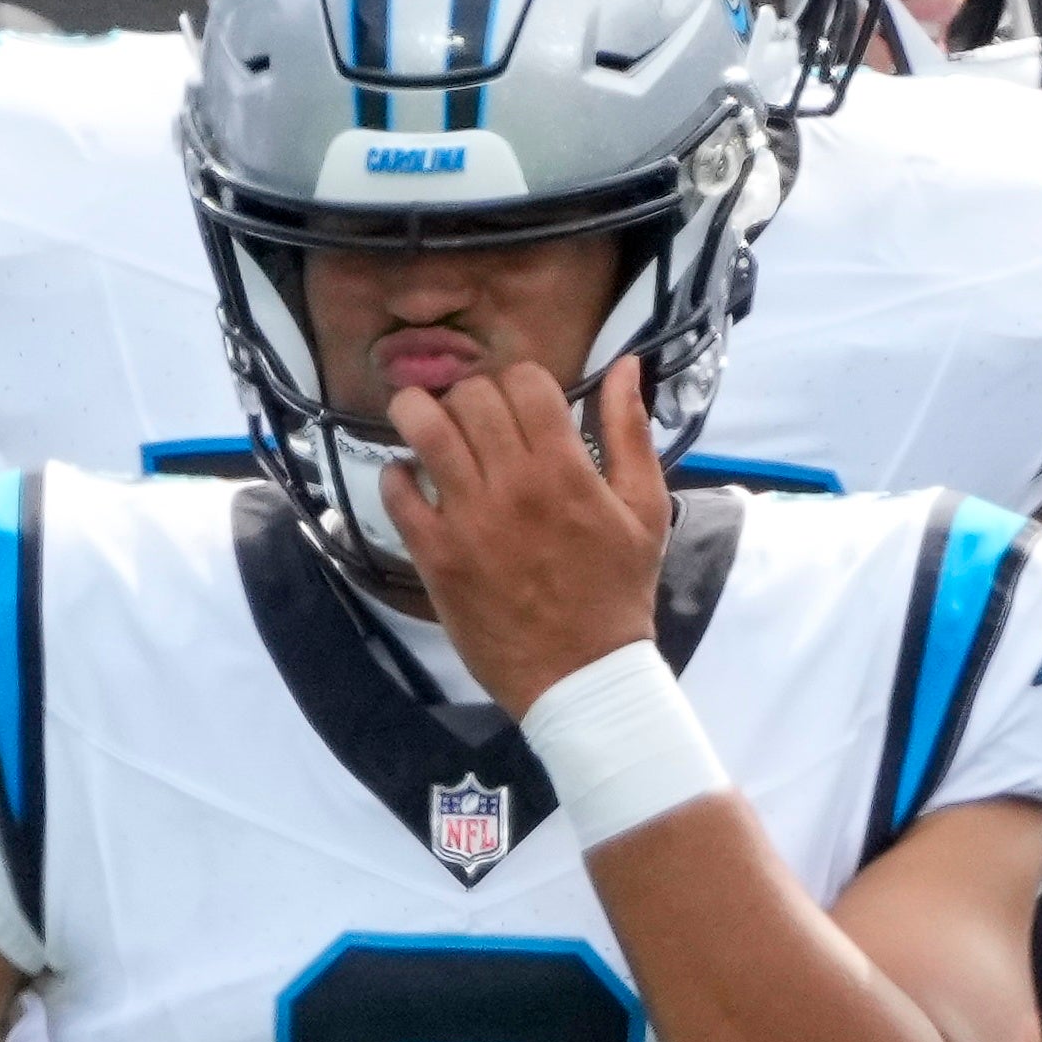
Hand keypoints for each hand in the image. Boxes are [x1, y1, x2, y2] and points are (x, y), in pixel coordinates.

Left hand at [378, 358, 672, 722]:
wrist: (582, 676)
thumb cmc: (618, 592)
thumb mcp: (645, 510)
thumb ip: (630, 433)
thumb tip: (626, 365)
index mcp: (566, 470)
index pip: (525, 381)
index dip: (521, 383)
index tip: (523, 406)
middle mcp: (512, 485)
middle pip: (470, 396)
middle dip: (472, 398)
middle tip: (477, 423)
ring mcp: (467, 519)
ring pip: (423, 428)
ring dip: (418, 414)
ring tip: (426, 425)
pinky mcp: (435, 554)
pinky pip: (396, 489)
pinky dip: (398, 475)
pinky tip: (416, 483)